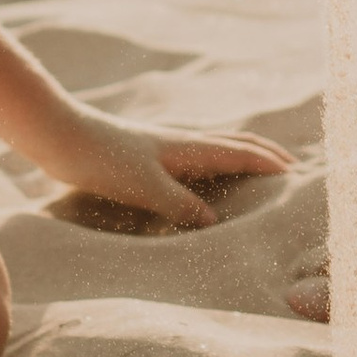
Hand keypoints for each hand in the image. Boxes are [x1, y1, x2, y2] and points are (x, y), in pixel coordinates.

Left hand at [38, 113, 293, 228]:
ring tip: (255, 168)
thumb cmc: (102, 159)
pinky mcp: (146, 156)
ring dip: (240, 155)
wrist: (60, 135)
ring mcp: (164, 147)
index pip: (240, 153)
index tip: (296, 173)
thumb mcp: (144, 187)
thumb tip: (214, 221)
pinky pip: (194, 158)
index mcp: (188, 147)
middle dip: (263, 153)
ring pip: (214, 148)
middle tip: (288, 165)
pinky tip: (201, 178)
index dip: (268, 163)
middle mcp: (181, 143)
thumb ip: (179, 204)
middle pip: (233, 144)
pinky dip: (213, 164)